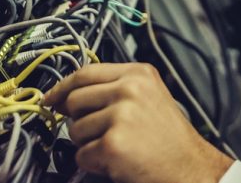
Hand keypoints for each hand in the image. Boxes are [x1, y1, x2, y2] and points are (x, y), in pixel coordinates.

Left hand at [43, 63, 232, 182]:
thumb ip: (115, 88)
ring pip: (74, 130)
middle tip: (101, 133)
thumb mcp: (149, 97)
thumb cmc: (169, 139)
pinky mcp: (113, 143)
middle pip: (74, 100)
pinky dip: (95, 164)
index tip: (50, 98)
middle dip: (79, 121)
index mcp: (138, 74)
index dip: (63, 87)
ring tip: (117, 147)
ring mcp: (121, 115)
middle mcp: (129, 89)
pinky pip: (82, 156)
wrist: (190, 167)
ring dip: (88, 144)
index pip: (86, 72)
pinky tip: (118, 161)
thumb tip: (68, 96)